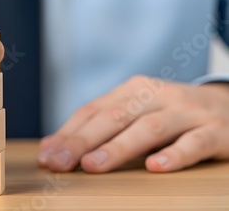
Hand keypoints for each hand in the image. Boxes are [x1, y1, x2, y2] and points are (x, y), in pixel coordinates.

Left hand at [38, 75, 228, 171]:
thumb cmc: (172, 114)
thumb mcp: (137, 112)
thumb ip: (101, 127)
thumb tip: (53, 147)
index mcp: (133, 90)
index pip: (93, 110)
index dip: (68, 133)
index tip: (47, 155)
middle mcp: (157, 96)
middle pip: (114, 117)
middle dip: (83, 141)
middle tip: (60, 162)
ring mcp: (186, 112)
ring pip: (148, 128)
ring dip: (118, 147)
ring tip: (94, 165)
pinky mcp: (216, 130)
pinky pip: (194, 143)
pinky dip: (175, 154)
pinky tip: (156, 166)